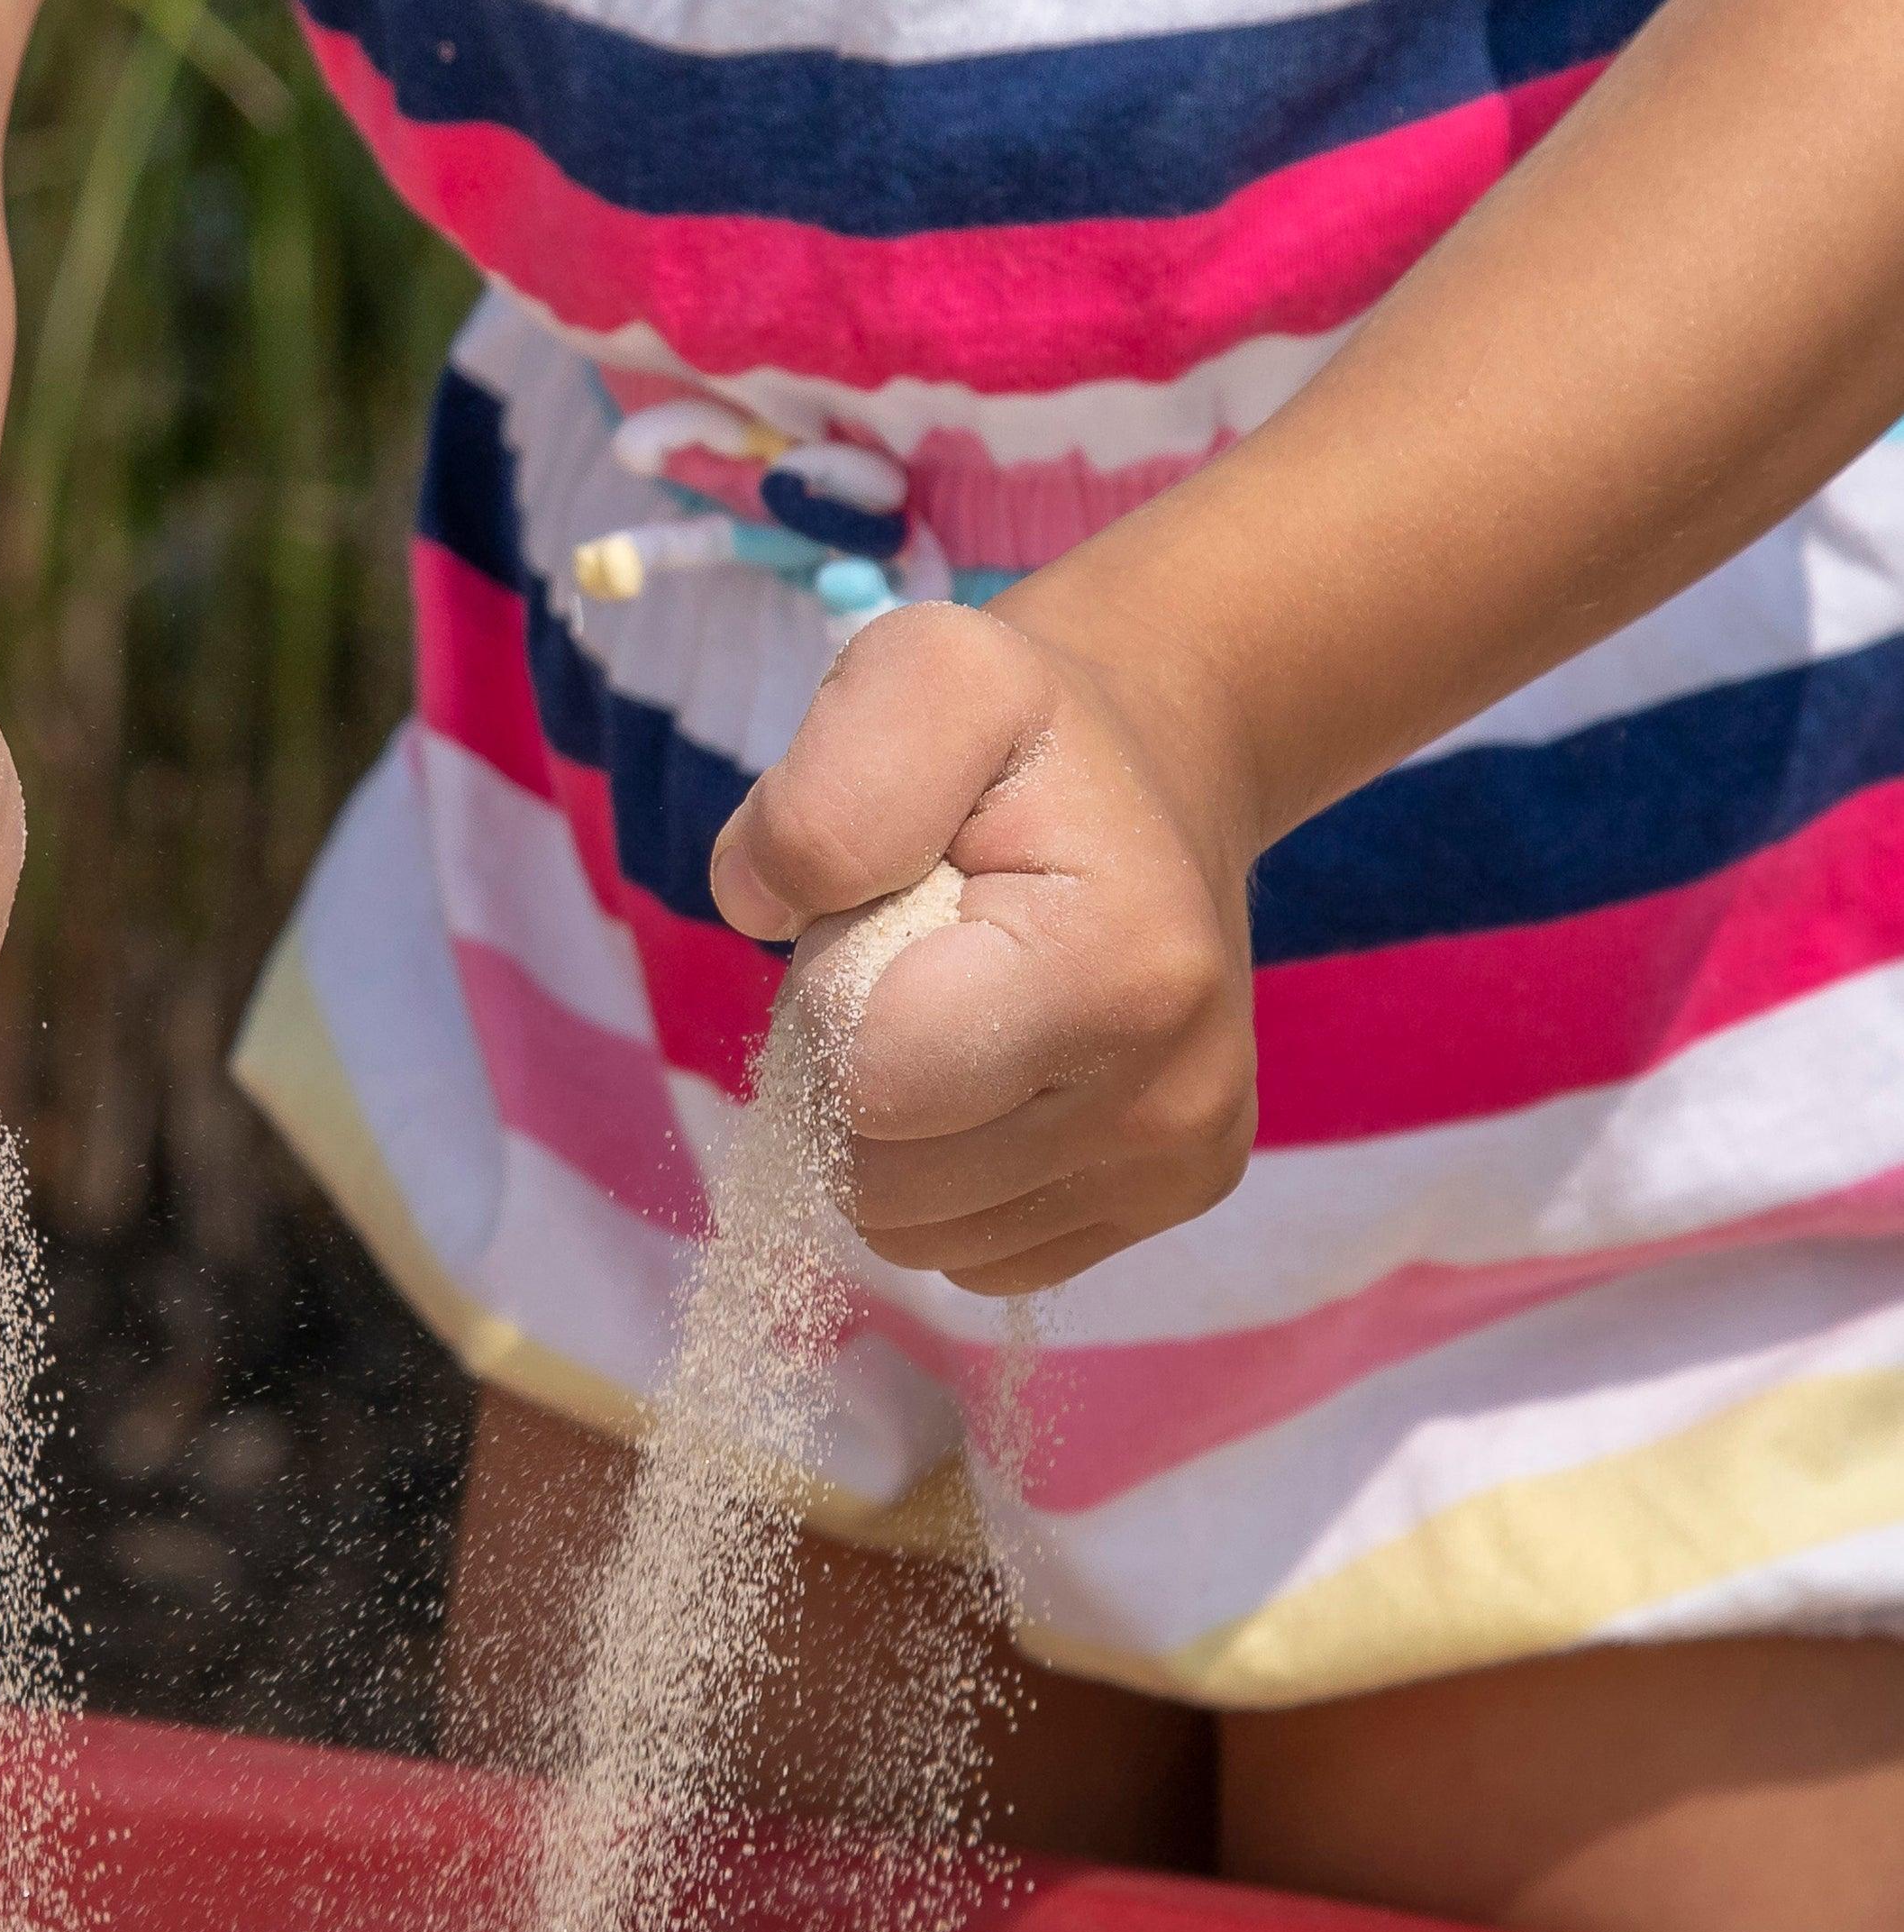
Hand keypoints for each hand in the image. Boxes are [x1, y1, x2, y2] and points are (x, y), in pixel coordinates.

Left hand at [707, 603, 1258, 1296]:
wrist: (1156, 771)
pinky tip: (990, 1070)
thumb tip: (758, 907)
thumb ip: (823, 792)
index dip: (833, 999)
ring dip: (888, 1132)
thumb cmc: (1023, 737)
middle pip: (882, 1180)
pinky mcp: (1163, 1207)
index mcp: (1123, 974)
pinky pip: (968, 1254)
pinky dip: (942, 1176)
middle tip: (910, 964)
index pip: (872, 1082)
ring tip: (950, 1010)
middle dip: (850, 1073)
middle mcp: (1171, 1102)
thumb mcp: (921, 676)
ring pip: (913, 1234)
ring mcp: (1173, 1169)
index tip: (890, 912)